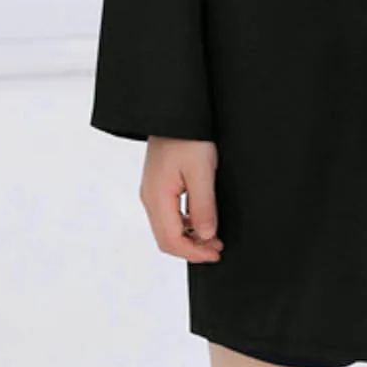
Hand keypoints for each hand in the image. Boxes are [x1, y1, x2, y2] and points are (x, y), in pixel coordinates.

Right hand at [143, 136, 223, 262]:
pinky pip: (168, 214)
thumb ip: (203, 206)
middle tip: (217, 249)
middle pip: (166, 239)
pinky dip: (185, 224)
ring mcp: (152, 191)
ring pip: (167, 228)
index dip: (195, 253)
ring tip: (213, 236)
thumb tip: (206, 236)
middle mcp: (150, 198)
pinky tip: (201, 220)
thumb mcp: (202, 172)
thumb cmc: (188, 137)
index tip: (215, 253)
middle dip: (192, 249)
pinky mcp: (158, 185)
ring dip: (189, 237)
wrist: (174, 113)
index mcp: (157, 197)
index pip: (172, 240)